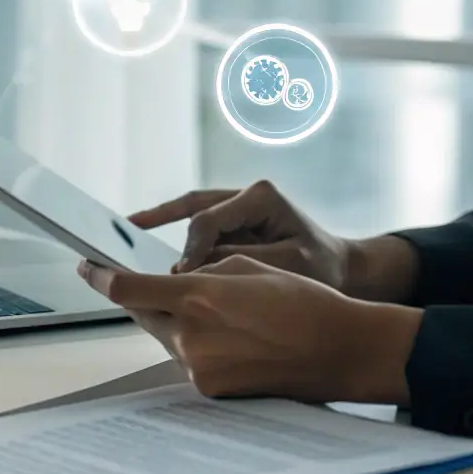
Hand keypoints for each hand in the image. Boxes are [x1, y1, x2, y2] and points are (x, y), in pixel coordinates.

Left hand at [76, 254, 419, 405]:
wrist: (338, 350)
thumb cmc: (301, 302)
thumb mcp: (246, 266)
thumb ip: (201, 272)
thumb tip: (173, 279)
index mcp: (196, 297)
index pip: (128, 288)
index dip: (100, 277)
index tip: (87, 267)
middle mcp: (189, 336)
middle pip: (143, 313)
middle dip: (143, 298)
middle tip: (144, 283)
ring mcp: (198, 367)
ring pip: (167, 336)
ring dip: (175, 322)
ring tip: (215, 312)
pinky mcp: (210, 389)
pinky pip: (188, 358)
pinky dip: (195, 343)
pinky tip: (228, 336)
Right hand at [131, 180, 352, 285]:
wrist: (343, 270)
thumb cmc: (323, 269)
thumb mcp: (287, 266)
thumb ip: (240, 263)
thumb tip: (193, 269)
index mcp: (261, 198)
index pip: (210, 220)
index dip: (190, 250)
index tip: (179, 278)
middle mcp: (246, 195)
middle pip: (195, 212)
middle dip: (164, 230)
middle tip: (135, 252)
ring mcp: (238, 206)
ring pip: (191, 214)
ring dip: (162, 226)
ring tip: (128, 242)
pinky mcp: (233, 221)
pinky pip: (195, 222)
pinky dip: (169, 226)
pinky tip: (138, 227)